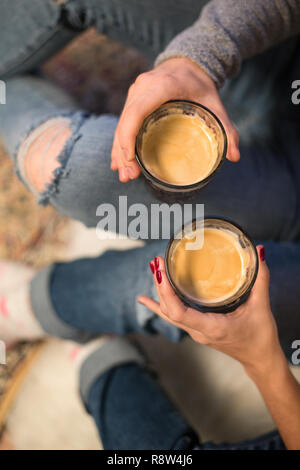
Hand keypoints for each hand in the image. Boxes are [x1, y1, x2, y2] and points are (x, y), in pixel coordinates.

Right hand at [111, 57, 239, 181]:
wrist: (189, 62)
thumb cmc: (201, 85)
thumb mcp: (216, 105)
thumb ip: (227, 129)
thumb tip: (235, 156)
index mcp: (162, 86)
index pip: (137, 112)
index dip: (128, 137)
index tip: (130, 160)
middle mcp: (143, 87)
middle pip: (125, 121)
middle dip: (123, 152)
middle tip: (129, 176)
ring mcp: (135, 92)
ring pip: (121, 123)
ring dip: (119, 150)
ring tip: (124, 175)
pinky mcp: (133, 98)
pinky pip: (122, 121)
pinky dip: (120, 142)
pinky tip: (118, 161)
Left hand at [138, 246, 282, 373]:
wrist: (259, 359)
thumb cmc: (260, 336)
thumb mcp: (262, 307)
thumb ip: (260, 279)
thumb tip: (259, 252)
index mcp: (211, 327)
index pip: (178, 312)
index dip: (166, 292)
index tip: (162, 271)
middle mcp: (198, 331)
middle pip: (169, 310)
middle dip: (160, 285)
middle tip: (156, 262)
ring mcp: (195, 332)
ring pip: (168, 313)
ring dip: (159, 292)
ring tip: (153, 269)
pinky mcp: (196, 329)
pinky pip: (173, 317)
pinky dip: (158, 306)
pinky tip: (144, 299)